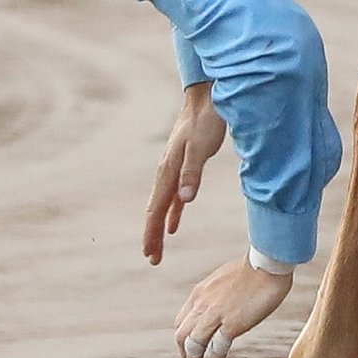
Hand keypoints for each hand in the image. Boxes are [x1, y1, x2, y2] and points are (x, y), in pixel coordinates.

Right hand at [143, 85, 228, 265]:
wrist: (206, 98)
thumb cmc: (205, 121)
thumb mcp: (201, 147)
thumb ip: (192, 173)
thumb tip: (184, 201)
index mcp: (168, 170)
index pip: (156, 209)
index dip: (153, 233)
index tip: (150, 255)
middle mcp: (166, 172)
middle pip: (155, 210)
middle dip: (152, 236)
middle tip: (152, 259)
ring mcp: (174, 169)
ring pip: (163, 205)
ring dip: (160, 227)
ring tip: (157, 249)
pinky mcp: (184, 166)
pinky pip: (174, 196)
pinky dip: (172, 212)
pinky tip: (174, 224)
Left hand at [173, 255, 293, 357]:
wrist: (269, 262)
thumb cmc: (255, 268)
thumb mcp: (225, 280)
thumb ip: (217, 295)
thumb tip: (220, 307)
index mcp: (200, 293)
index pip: (181, 323)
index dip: (185, 341)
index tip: (195, 350)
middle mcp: (202, 305)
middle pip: (181, 338)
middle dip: (186, 357)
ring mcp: (215, 315)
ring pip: (193, 347)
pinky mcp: (232, 324)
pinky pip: (216, 350)